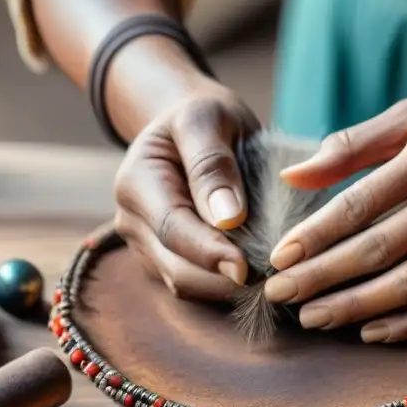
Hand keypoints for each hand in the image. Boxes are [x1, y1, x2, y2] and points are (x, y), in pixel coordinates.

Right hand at [113, 78, 259, 301]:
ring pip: (185, 284)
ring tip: (270, 277)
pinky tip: (258, 276)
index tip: (247, 267)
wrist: (189, 128)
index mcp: (136, 182)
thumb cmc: (202, 118)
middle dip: (223, 279)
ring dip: (226, 288)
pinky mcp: (165, 261)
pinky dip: (224, 286)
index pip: (173, 229)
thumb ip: (212, 164)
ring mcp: (146, 246)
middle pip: (176, 268)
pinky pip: (194, 285)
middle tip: (274, 279)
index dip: (210, 252)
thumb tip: (228, 219)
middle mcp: (133, 221)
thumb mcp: (207, 119)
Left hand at [261, 94, 406, 342]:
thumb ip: (355, 144)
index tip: (280, 258)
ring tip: (314, 318)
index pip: (363, 201)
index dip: (317, 234)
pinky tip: (369, 331)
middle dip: (323, 277)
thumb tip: (292, 176)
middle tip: (282, 296)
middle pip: (381, 248)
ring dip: (357, 307)